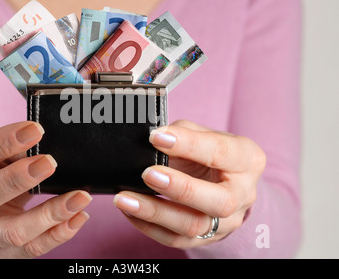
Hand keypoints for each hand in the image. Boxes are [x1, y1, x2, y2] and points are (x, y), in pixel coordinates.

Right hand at [0, 121, 91, 257]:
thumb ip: (15, 149)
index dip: (2, 142)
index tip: (35, 130)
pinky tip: (79, 216)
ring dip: (49, 214)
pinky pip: (32, 249)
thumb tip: (43, 138)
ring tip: (80, 197)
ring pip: (12, 232)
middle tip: (50, 162)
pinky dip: (59, 234)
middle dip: (18, 179)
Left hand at [113, 120, 265, 248]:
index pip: (220, 152)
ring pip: (193, 225)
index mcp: (247, 160)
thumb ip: (181, 133)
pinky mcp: (205, 238)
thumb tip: (151, 140)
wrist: (225, 180)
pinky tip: (129, 211)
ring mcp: (226, 222)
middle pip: (218, 201)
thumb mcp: (204, 133)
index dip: (188, 144)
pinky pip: (175, 239)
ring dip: (155, 212)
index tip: (156, 137)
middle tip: (147, 174)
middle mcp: (243, 194)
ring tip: (125, 198)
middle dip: (179, 188)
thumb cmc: (210, 151)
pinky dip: (148, 226)